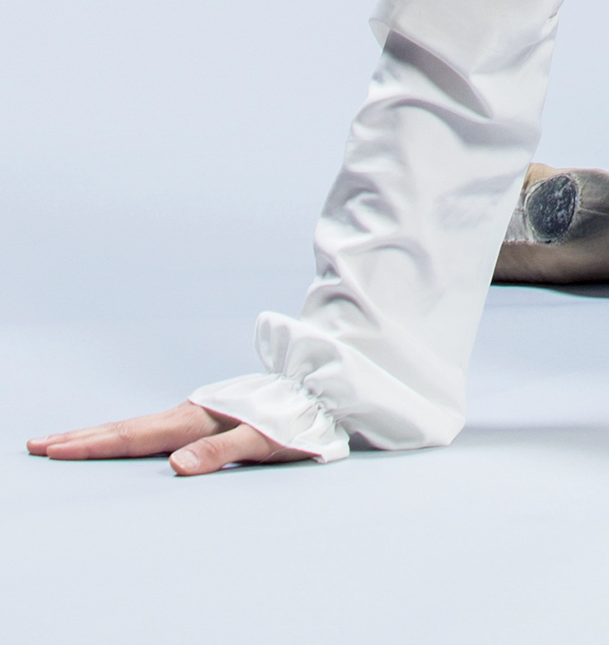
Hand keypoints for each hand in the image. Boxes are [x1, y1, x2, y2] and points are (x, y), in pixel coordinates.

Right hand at [27, 401, 297, 473]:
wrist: (320, 395)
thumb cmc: (293, 422)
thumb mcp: (262, 441)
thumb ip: (221, 452)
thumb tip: (175, 466)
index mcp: (196, 419)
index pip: (134, 436)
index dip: (93, 445)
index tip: (54, 449)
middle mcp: (190, 413)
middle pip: (124, 428)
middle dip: (80, 438)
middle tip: (36, 445)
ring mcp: (194, 413)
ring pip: (134, 425)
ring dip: (97, 434)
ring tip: (63, 442)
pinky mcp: (203, 418)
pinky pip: (151, 426)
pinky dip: (123, 432)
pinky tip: (116, 438)